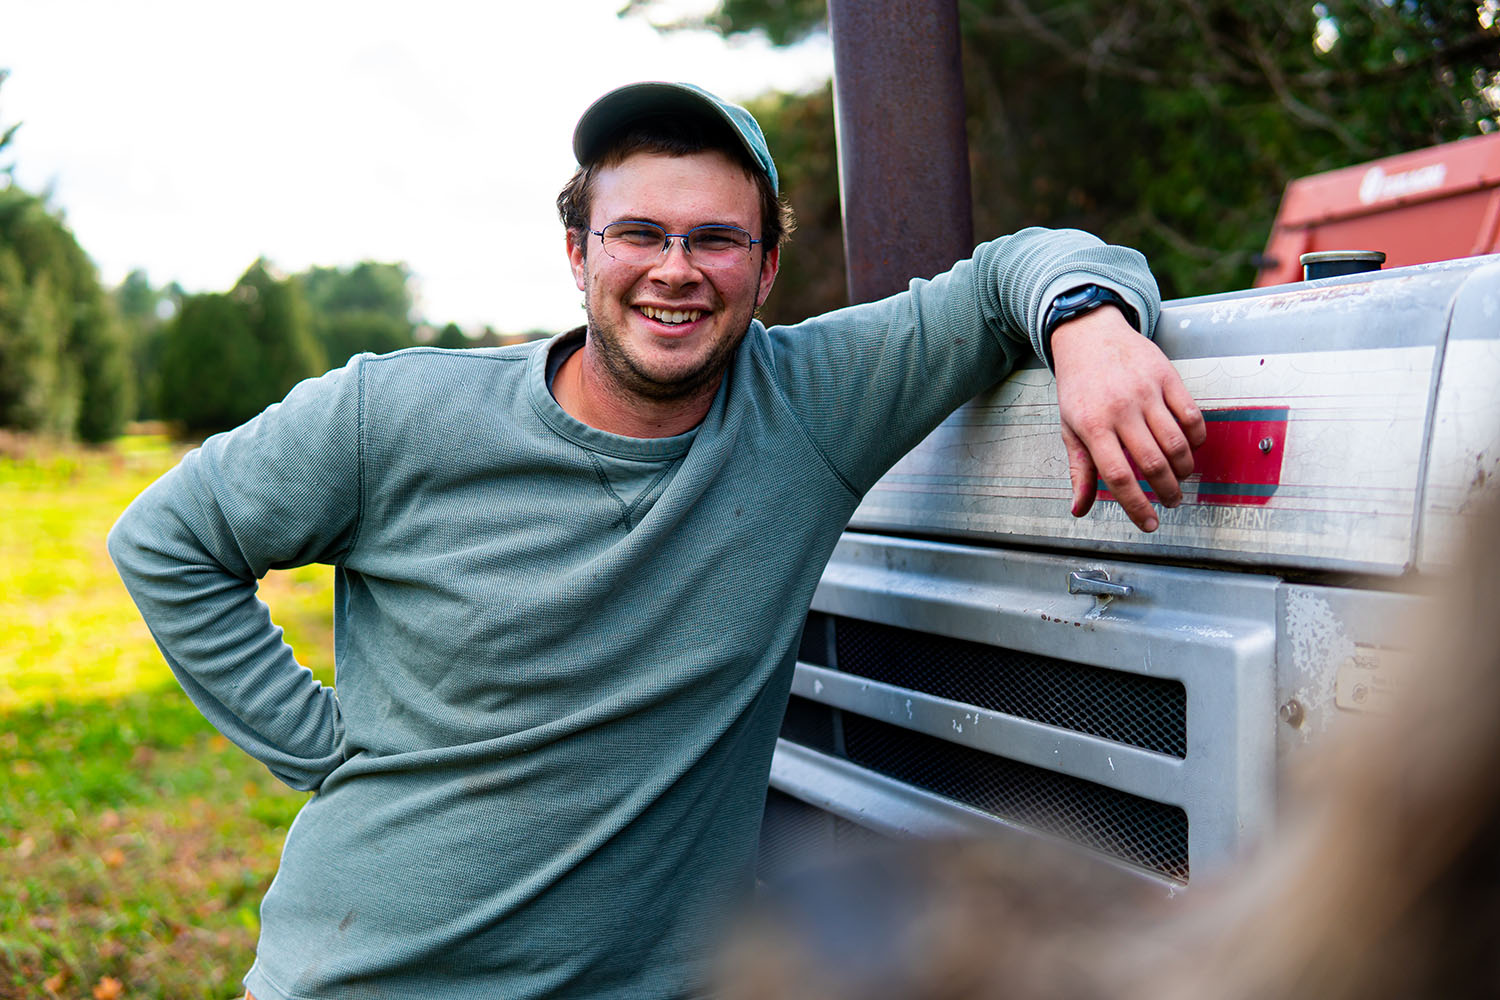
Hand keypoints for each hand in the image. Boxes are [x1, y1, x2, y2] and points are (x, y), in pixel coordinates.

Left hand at [1051, 306, 1204, 531]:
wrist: (1089, 335)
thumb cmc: (1079, 385)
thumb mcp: (1069, 427)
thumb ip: (1079, 470)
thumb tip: (1079, 508)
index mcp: (1092, 426)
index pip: (1118, 476)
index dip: (1136, 505)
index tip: (1149, 523)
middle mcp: (1120, 409)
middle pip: (1153, 462)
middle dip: (1167, 490)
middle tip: (1171, 500)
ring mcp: (1145, 391)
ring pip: (1177, 442)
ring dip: (1183, 468)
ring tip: (1180, 477)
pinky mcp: (1166, 377)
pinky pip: (1191, 415)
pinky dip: (1196, 437)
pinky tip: (1191, 447)